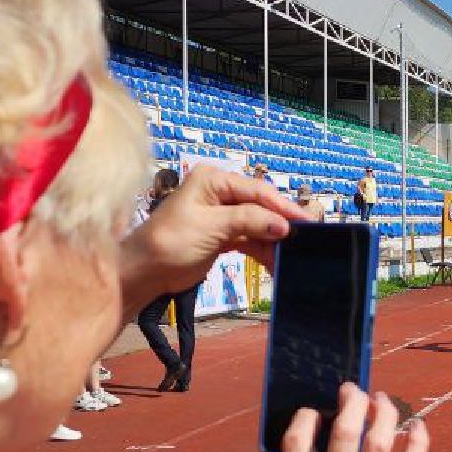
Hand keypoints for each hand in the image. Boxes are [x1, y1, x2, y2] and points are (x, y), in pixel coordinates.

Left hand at [121, 165, 309, 304]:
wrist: (145, 271)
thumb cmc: (170, 241)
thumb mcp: (211, 226)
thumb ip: (248, 221)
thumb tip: (283, 225)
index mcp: (213, 180)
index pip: (256, 190)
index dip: (282, 206)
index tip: (305, 221)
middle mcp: (219, 193)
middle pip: (260, 206)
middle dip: (281, 223)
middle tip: (306, 238)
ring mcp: (222, 215)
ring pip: (258, 224)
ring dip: (273, 241)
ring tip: (291, 256)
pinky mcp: (223, 236)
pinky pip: (250, 239)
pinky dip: (263, 250)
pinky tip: (276, 262)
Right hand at [281, 384, 427, 451]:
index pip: (297, 441)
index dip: (307, 416)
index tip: (316, 410)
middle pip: (344, 431)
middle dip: (351, 401)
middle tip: (354, 390)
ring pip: (379, 443)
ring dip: (384, 413)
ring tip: (385, 399)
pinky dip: (417, 444)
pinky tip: (419, 426)